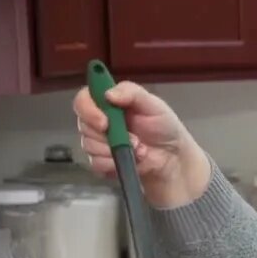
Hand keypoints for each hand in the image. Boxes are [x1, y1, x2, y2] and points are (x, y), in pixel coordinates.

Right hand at [72, 81, 210, 207]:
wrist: (173, 158)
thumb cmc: (164, 127)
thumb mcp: (154, 105)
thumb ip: (132, 93)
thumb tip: (108, 94)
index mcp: (107, 102)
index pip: (82, 100)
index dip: (88, 111)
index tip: (104, 122)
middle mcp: (98, 120)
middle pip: (83, 125)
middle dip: (108, 135)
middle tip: (134, 140)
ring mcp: (98, 142)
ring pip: (88, 145)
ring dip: (115, 150)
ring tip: (138, 149)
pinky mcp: (102, 161)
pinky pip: (96, 163)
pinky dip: (114, 164)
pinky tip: (131, 161)